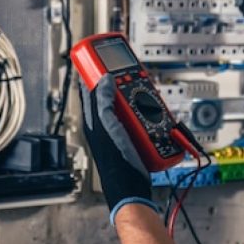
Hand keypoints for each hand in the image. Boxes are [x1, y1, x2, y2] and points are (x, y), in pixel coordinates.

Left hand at [79, 75, 158, 222]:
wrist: (131, 185)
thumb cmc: (114, 159)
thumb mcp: (106, 125)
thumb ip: (103, 101)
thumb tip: (105, 79)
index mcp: (93, 119)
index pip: (89, 89)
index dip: (93, 72)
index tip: (101, 58)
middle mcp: (105, 122)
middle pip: (113, 94)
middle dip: (122, 83)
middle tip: (131, 74)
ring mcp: (119, 129)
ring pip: (129, 104)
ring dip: (138, 98)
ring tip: (145, 95)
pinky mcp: (134, 136)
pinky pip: (141, 118)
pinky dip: (148, 112)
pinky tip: (154, 112)